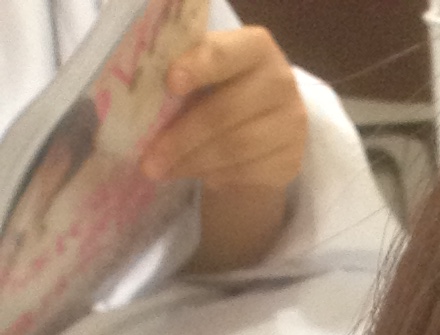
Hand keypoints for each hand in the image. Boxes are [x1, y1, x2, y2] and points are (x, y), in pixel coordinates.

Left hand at [143, 26, 308, 274]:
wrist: (261, 123)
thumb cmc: (220, 88)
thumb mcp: (204, 71)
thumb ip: (183, 75)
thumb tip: (140, 102)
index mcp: (255, 47)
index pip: (224, 55)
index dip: (198, 68)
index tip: (170, 84)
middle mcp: (281, 81)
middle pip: (226, 111)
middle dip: (182, 138)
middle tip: (149, 160)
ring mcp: (292, 124)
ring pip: (236, 148)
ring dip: (193, 162)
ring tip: (163, 170)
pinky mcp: (292, 160)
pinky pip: (248, 173)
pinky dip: (216, 176)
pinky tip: (198, 175)